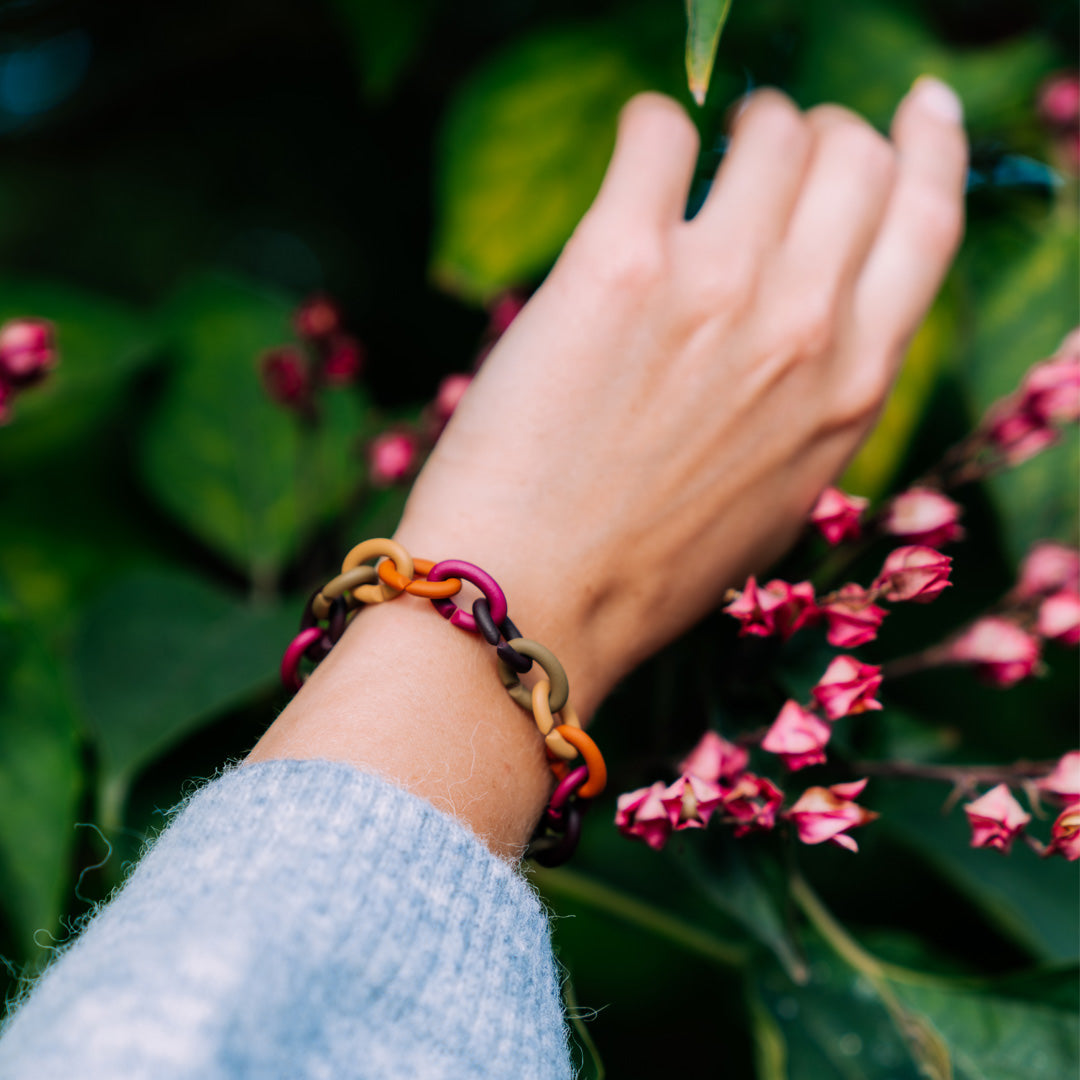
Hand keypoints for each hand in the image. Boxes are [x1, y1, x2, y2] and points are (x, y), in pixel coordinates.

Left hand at [399, 80, 967, 715]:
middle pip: (854, 154)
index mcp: (851, 388)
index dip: (931, 147)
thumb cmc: (645, 568)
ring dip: (738, 128)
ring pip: (769, 128)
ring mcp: (718, 287)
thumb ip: (813, 398)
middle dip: (817, 137)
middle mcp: (802, 325)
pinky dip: (650, 131)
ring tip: (692, 167)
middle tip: (765, 153)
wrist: (534, 602)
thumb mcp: (776, 495)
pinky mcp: (620, 264)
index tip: (917, 109)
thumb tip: (807, 309)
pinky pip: (659, 131)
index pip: (929, 222)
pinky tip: (633, 169)